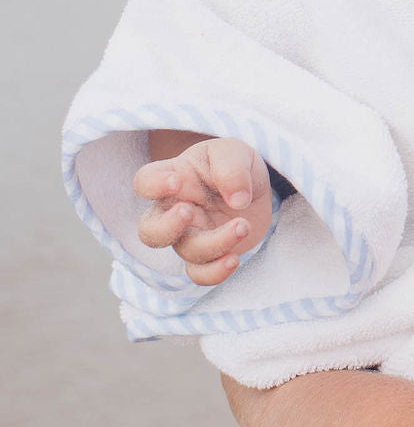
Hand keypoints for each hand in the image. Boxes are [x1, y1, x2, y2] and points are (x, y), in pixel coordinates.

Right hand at [134, 137, 272, 284]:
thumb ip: (233, 169)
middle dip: (166, 227)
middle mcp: (174, 209)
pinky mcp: (207, 255)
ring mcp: (189, 234)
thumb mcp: (237, 152)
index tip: (175, 182)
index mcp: (174, 176)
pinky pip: (199, 273)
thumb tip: (237, 200)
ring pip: (184, 251)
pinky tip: (234, 259)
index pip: (145, 182)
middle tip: (189, 212)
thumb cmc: (235, 164)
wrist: (255, 189)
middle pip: (149, 230)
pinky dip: (215, 272)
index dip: (152, 185)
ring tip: (243, 225)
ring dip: (215, 242)